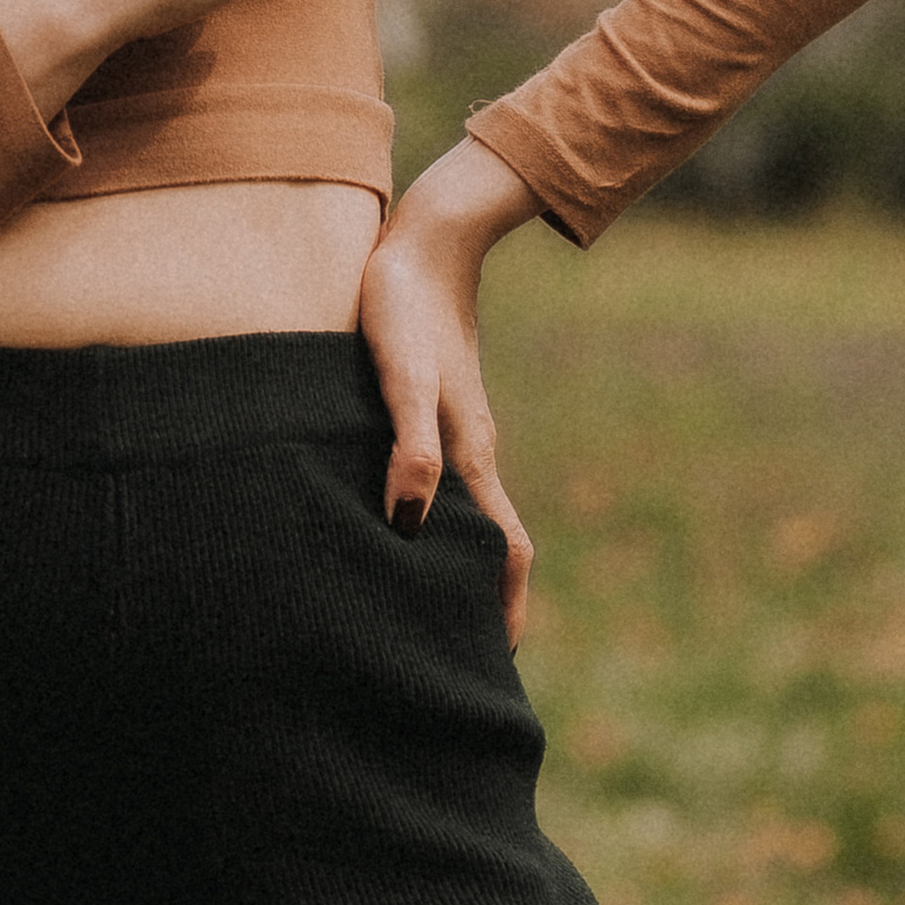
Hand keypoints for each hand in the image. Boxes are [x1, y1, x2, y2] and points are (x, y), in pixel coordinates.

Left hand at [361, 137, 541, 648]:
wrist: (421, 239)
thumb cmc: (402, 305)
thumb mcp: (401, 374)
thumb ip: (410, 444)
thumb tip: (408, 521)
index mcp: (472, 453)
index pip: (504, 550)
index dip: (505, 608)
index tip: (492, 665)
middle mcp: (471, 449)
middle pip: (491, 541)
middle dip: (483, 597)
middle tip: (453, 650)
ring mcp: (454, 426)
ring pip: (466, 511)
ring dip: (455, 559)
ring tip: (422, 601)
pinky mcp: (432, 405)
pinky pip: (442, 478)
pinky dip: (434, 516)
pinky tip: (399, 519)